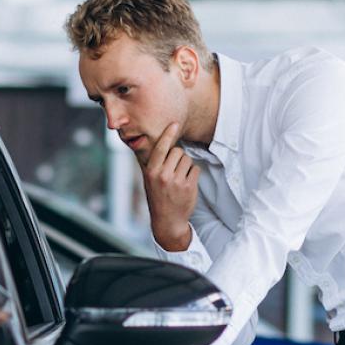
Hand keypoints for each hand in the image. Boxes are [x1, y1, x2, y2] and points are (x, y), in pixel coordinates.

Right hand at [138, 123, 199, 250]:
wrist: (167, 221)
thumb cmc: (157, 197)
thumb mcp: (149, 180)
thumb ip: (155, 163)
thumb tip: (161, 144)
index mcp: (151, 171)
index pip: (161, 147)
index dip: (169, 134)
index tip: (174, 124)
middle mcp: (163, 175)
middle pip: (177, 151)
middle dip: (178, 157)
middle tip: (174, 169)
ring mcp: (176, 181)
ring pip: (187, 159)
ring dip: (186, 166)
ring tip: (179, 178)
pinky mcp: (189, 186)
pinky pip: (195, 169)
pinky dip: (192, 174)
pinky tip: (186, 184)